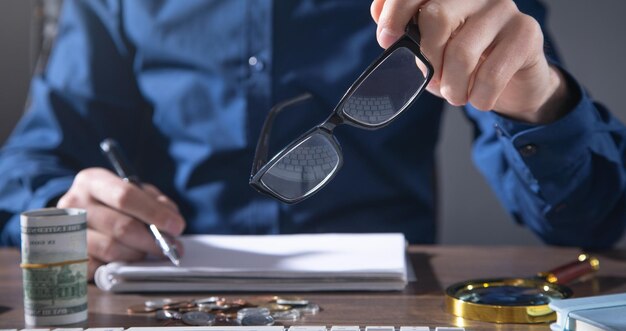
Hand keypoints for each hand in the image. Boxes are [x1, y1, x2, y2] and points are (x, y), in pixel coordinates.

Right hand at [57, 168, 185, 279]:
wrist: (78, 218)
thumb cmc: (114, 203)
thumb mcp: (135, 192)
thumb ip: (156, 202)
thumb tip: (173, 224)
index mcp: (92, 181)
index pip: (125, 196)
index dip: (154, 213)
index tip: (177, 226)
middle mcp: (74, 204)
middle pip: (121, 226)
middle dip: (152, 240)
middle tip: (171, 248)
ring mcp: (65, 232)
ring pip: (112, 249)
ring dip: (138, 254)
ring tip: (149, 253)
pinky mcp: (64, 257)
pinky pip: (99, 267)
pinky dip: (119, 267)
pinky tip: (128, 262)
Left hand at [371, 0, 571, 123]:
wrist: (511, 83)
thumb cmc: (464, 63)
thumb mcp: (429, 51)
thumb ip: (406, 35)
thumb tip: (385, 29)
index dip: (396, 12)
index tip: (387, 39)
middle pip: (437, 17)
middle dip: (428, 58)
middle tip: (434, 80)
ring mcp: (503, 8)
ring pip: (462, 51)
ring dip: (453, 87)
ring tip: (455, 95)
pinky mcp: (526, 31)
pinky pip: (492, 72)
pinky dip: (479, 96)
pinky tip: (479, 98)